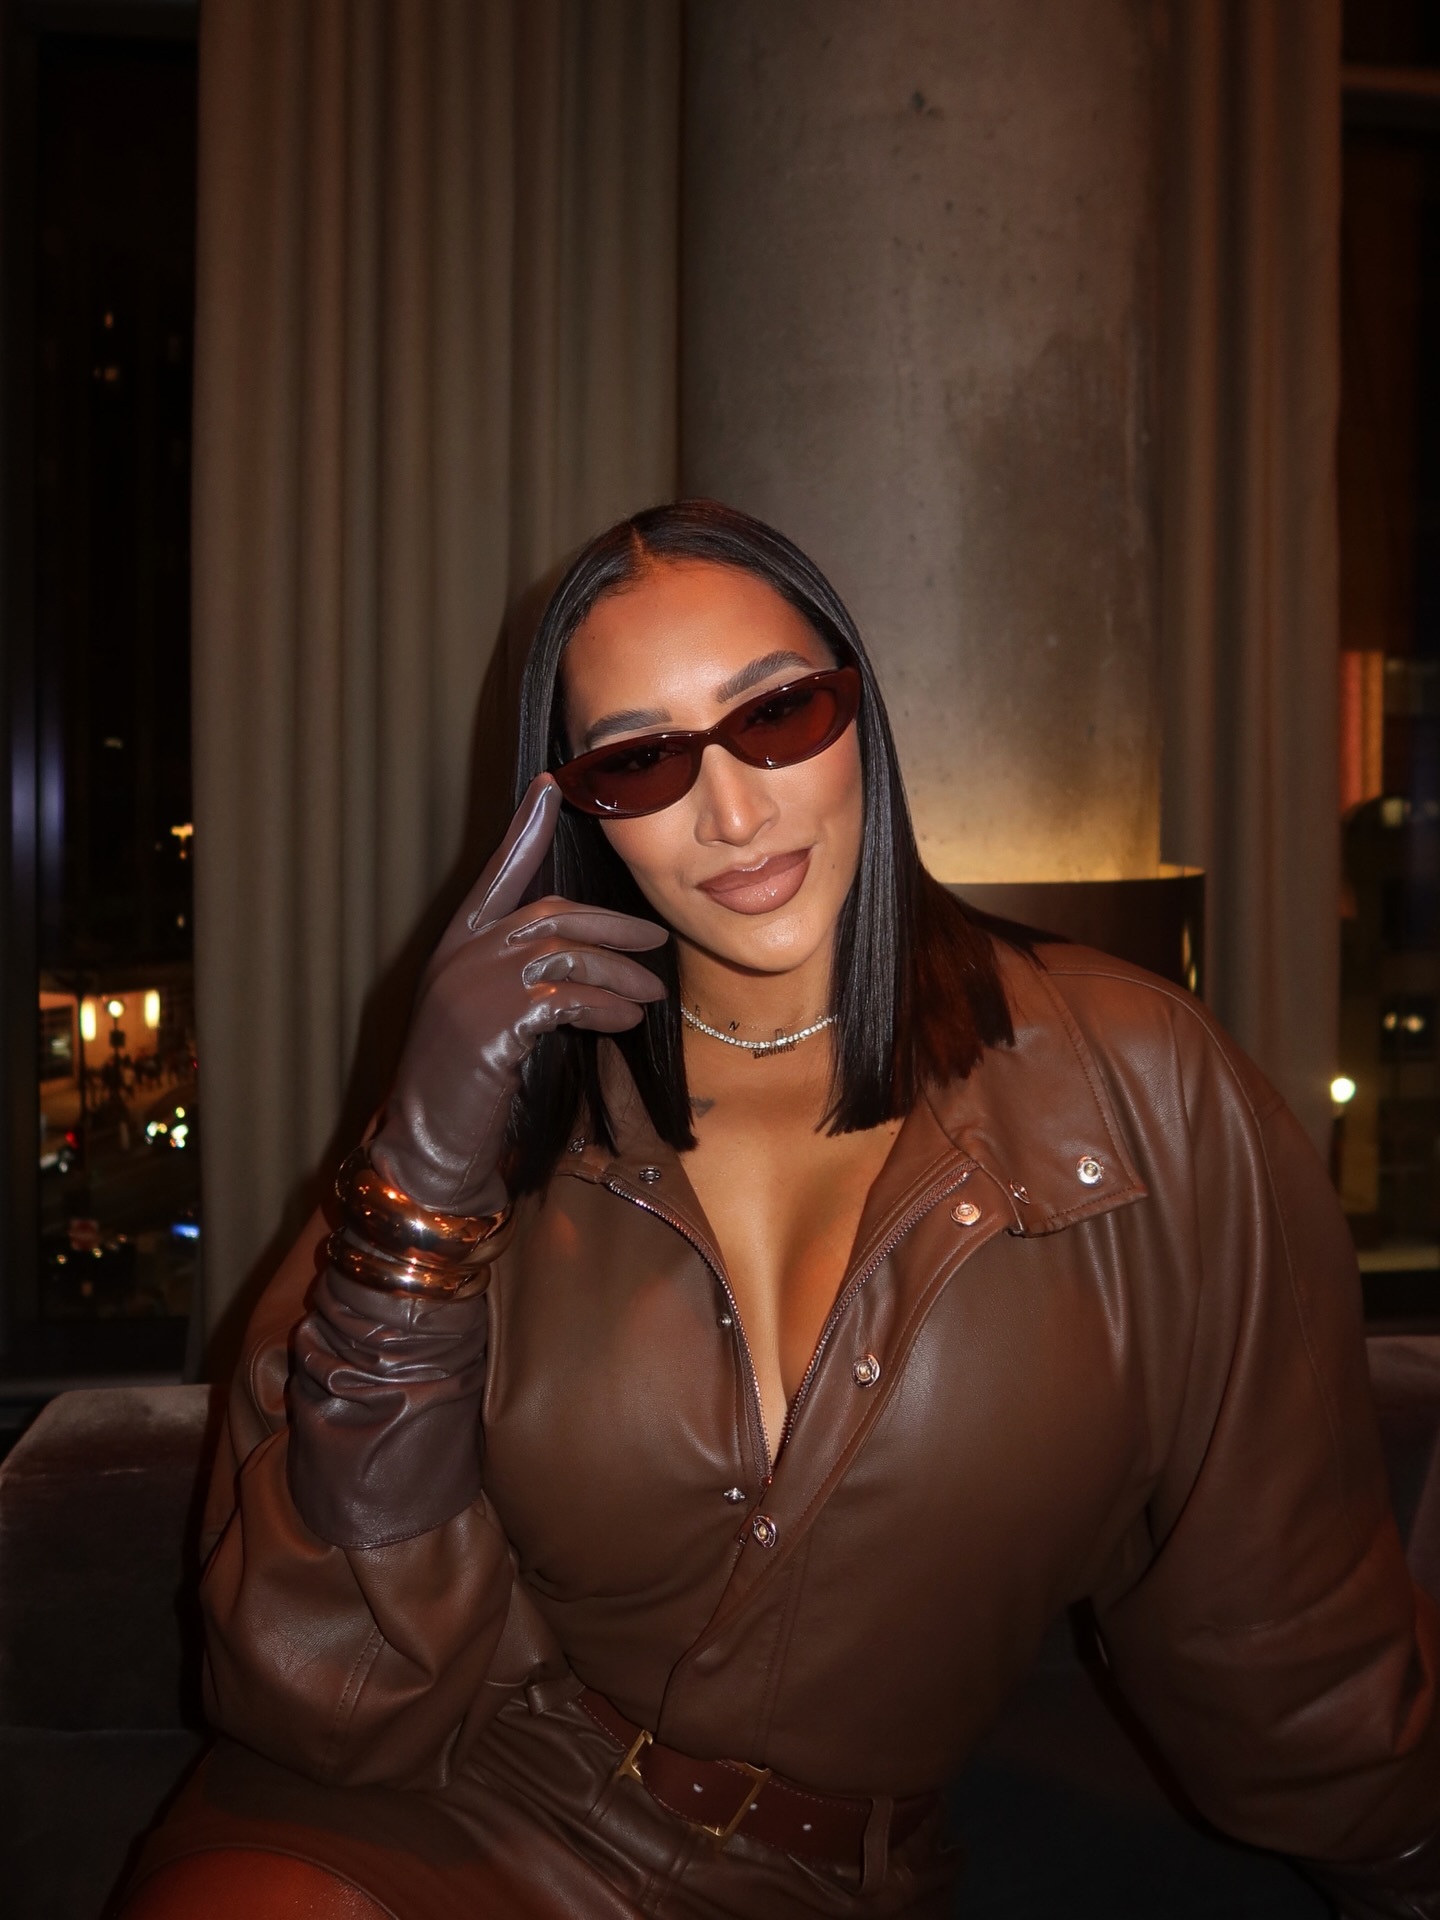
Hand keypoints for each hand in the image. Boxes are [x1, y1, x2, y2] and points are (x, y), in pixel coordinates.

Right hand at [370, 775, 667, 1213]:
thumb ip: (520, 982)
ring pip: (568, 954)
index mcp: (454, 947)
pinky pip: (567, 998)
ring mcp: (471, 986)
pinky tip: (626, 1023)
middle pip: (550, 913)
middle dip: (611, 924)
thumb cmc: (463, 1090)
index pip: (496, 875)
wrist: (426, 1148)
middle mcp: (459, 956)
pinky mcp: (491, 1023)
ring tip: (652, 995)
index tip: (550, 786)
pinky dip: (605, 1007)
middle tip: (655, 940)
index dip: (524, 831)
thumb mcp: (487, 1021)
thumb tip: (583, 961)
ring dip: (621, 975)